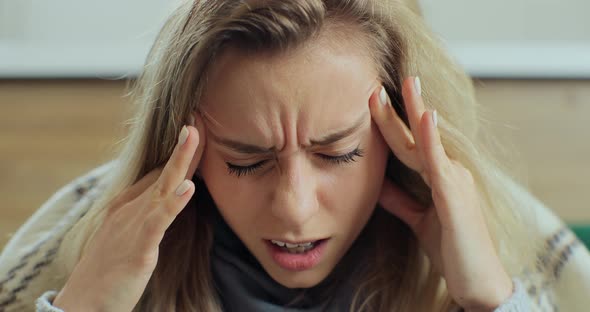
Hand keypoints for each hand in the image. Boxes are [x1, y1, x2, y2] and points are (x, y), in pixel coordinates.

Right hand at [53, 114, 205, 311]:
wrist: (81, 303)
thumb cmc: (107, 271)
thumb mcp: (128, 236)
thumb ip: (147, 217)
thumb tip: (169, 197)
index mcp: (127, 207)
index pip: (158, 174)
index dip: (178, 155)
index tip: (195, 132)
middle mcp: (129, 210)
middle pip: (161, 173)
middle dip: (181, 148)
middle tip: (196, 121)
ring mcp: (132, 226)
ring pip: (162, 188)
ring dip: (180, 161)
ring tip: (193, 136)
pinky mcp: (138, 248)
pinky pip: (158, 221)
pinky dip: (173, 203)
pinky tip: (188, 187)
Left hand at [368, 77, 512, 310]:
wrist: (476, 281)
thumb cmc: (452, 248)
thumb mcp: (418, 219)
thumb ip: (400, 200)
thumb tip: (377, 183)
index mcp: (439, 176)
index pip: (409, 144)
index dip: (390, 124)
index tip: (372, 102)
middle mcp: (449, 171)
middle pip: (416, 135)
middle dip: (396, 109)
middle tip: (376, 85)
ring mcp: (455, 179)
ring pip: (429, 139)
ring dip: (416, 110)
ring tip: (406, 82)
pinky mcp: (456, 194)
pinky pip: (440, 161)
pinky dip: (431, 138)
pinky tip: (425, 116)